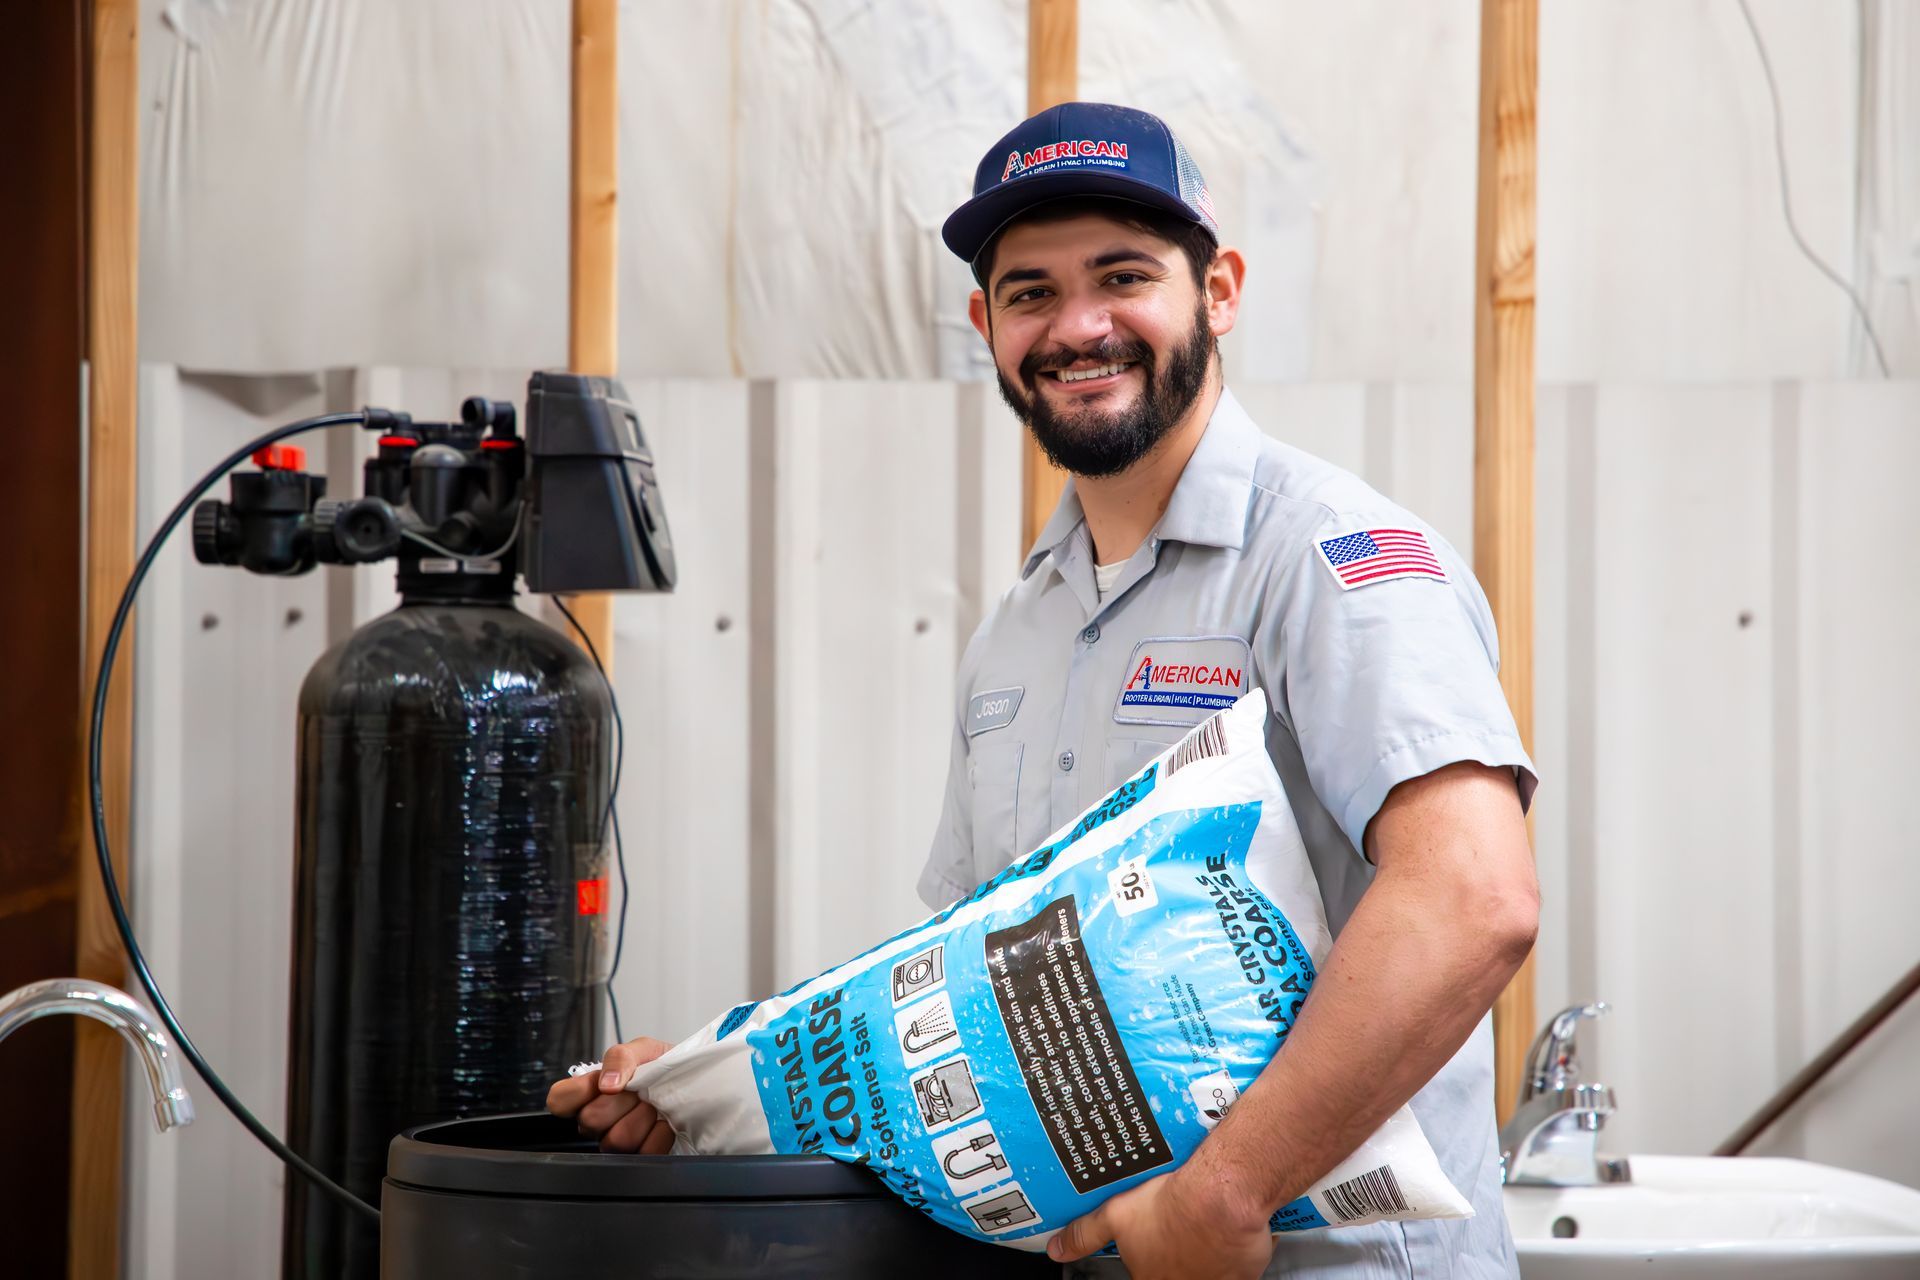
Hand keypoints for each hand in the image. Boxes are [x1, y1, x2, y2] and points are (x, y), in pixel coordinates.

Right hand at [544, 1036, 674, 1152]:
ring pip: (616, 1140)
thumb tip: (606, 1083)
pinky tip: (666, 1123)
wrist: (697, 1082)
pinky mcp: (641, 1156)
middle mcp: (599, 1120)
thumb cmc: (666, 1066)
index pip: (558, 1100)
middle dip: (623, 1101)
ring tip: (656, 1106)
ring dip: (644, 1117)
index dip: (578, 1093)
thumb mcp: (644, 1049)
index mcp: (592, 1092)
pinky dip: (661, 1134)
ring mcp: (618, 1140)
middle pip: (589, 1120)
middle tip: (641, 1092)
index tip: (605, 1084)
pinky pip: (644, 1152)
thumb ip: (620, 1056)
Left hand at [1047, 1167, 1273, 1279]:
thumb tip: (1057, 1250)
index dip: (1148, 1257)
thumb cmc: (1170, 1207)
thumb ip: (1084, 1234)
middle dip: (1175, 1253)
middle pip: (1174, 1273)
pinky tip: (1228, 1230)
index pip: (1143, 1273)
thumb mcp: (1114, 1216)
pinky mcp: (1244, 1274)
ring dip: (1203, 1253)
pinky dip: (1233, 1252)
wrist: (1217, 1198)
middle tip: (1179, 1226)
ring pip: (1205, 1271)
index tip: (1156, 1241)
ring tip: (1202, 1225)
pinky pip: (1237, 1268)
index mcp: (1149, 1277)